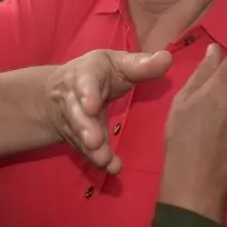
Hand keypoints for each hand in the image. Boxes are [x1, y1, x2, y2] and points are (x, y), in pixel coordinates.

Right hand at [45, 49, 171, 173]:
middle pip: (77, 113)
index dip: (87, 94)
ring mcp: (74, 121)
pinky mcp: (79, 139)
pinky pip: (87, 151)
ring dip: (92, 149)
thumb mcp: (118, 64)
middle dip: (85, 128)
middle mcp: (75, 98)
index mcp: (86, 74)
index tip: (91, 106)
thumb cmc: (99, 74)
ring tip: (104, 159)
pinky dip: (98, 161)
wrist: (59, 93)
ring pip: (81, 135)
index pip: (85, 82)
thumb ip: (140, 65)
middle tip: (94, 141)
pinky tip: (112, 168)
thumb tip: (166, 58)